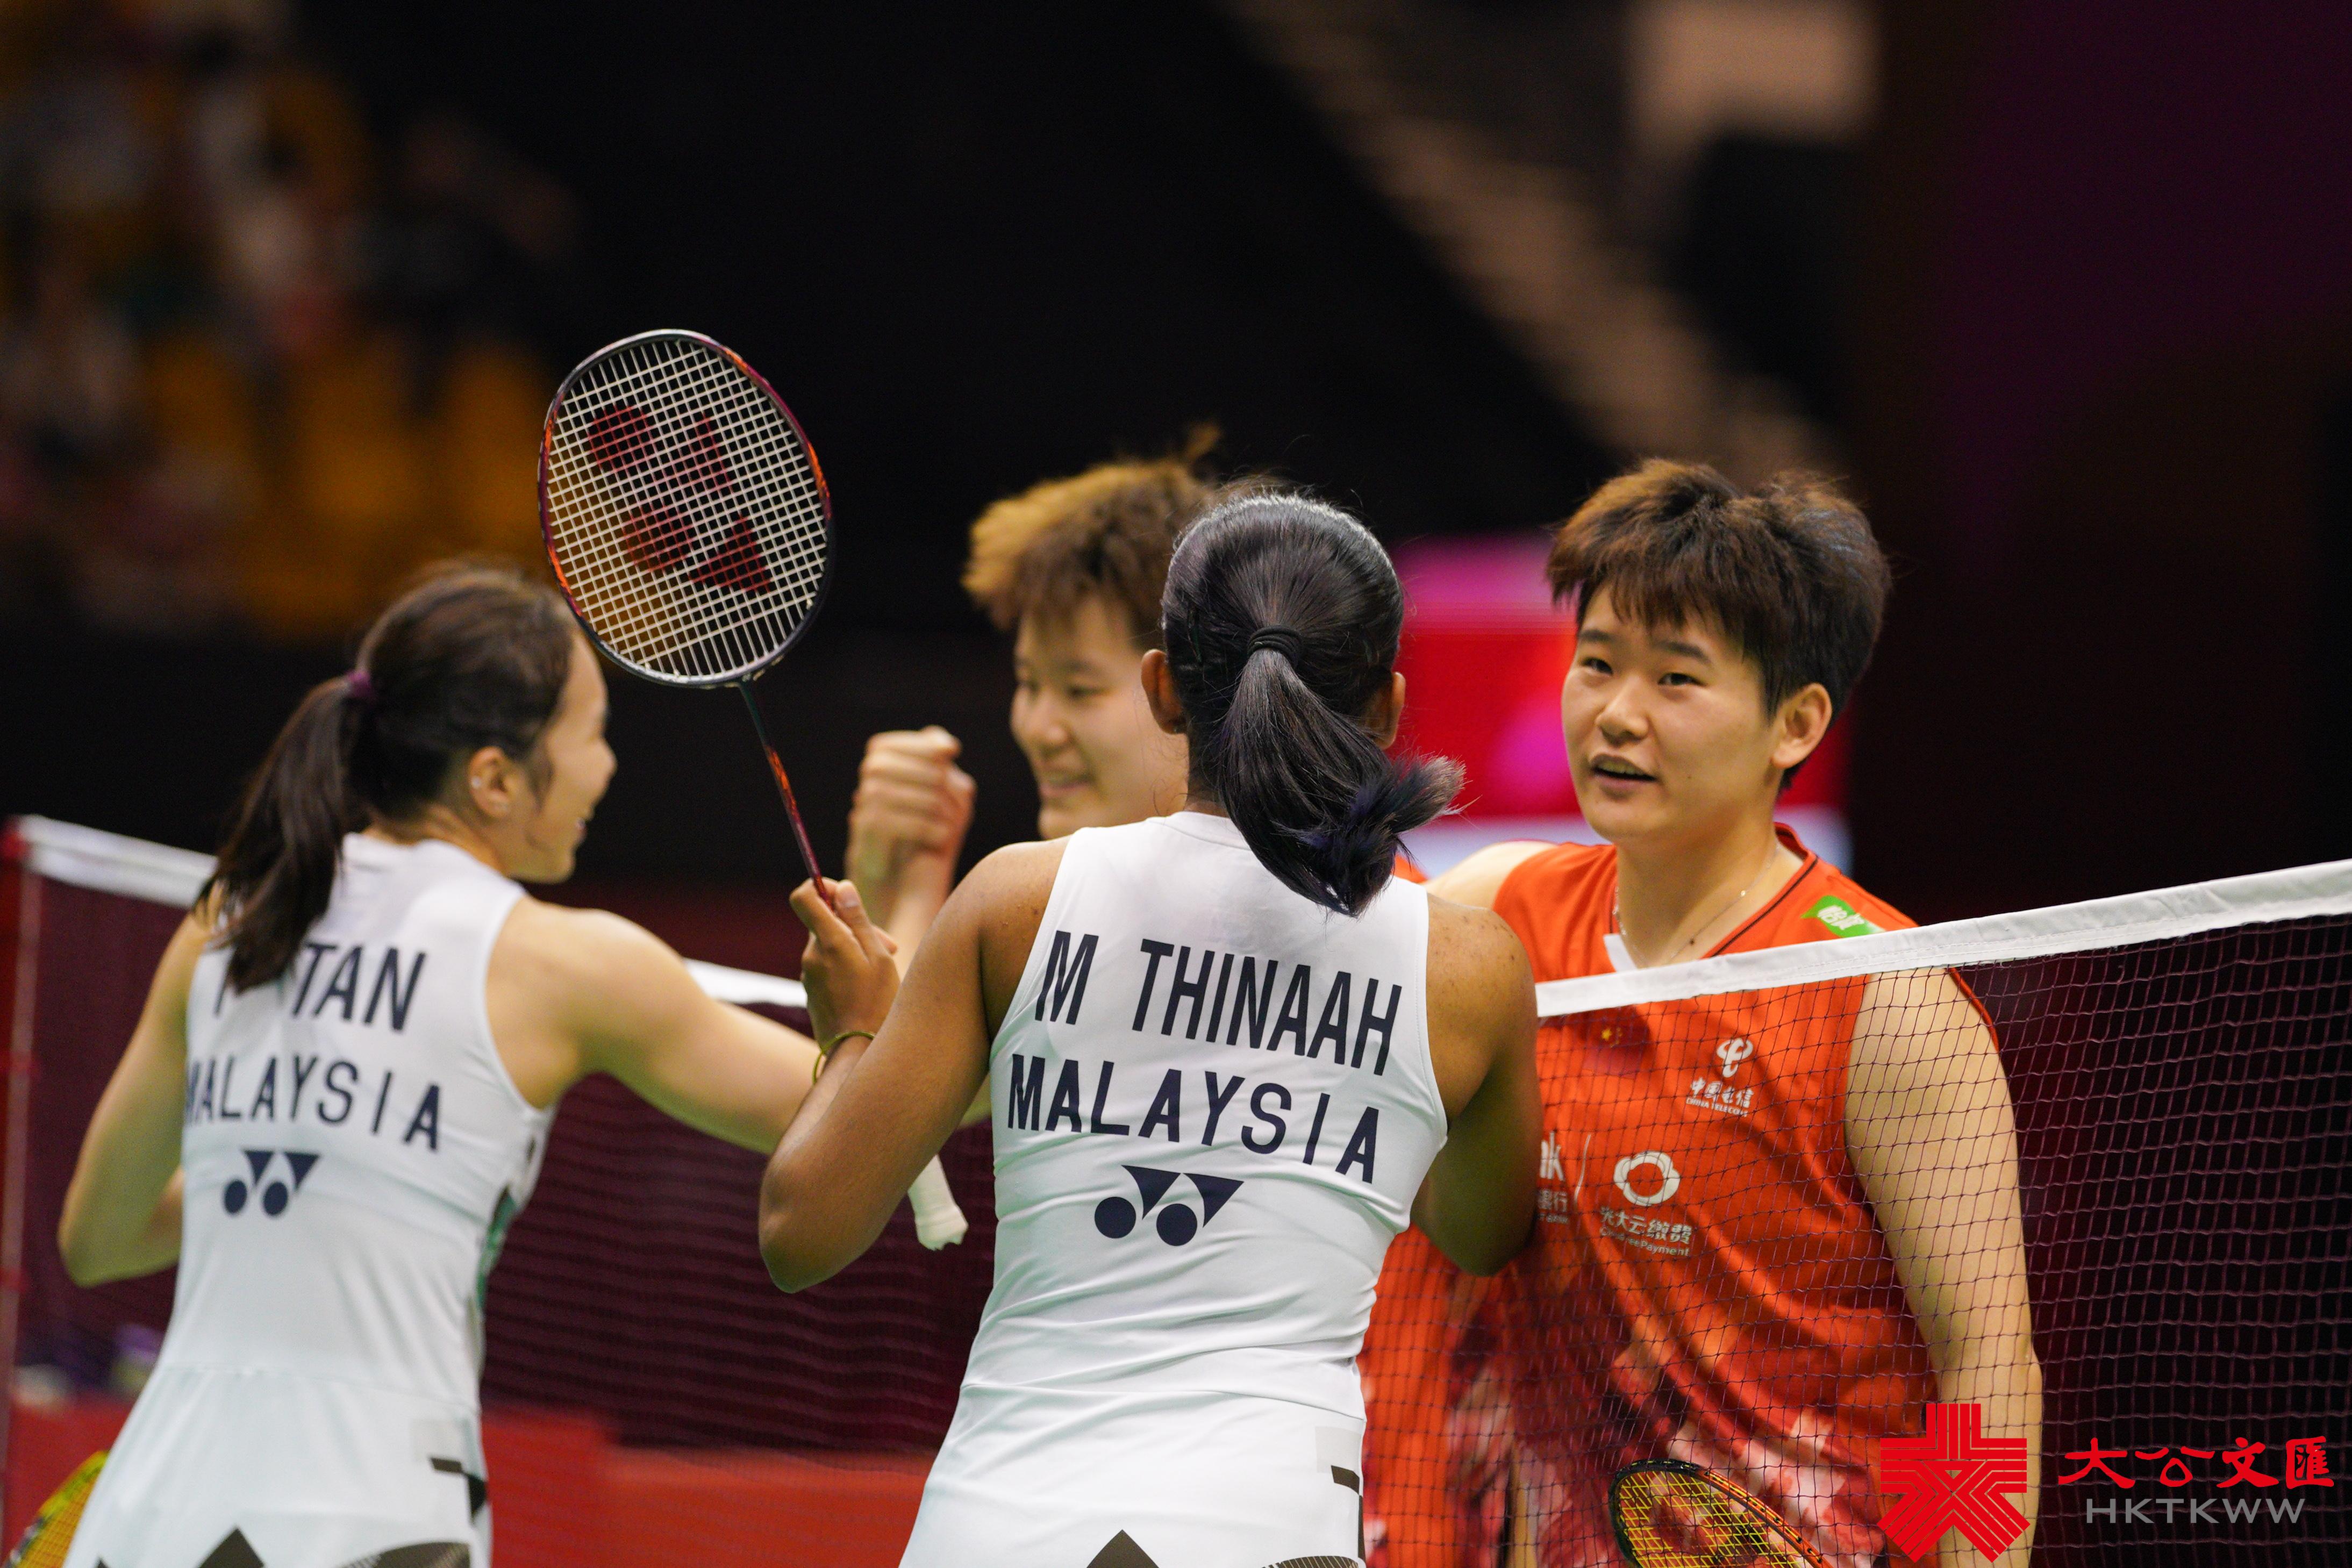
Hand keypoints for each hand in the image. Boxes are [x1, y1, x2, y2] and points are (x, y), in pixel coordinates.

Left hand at [789, 878, 900, 1049]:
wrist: (858, 1052)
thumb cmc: (877, 1004)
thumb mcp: (878, 957)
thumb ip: (858, 920)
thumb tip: (842, 888)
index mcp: (828, 942)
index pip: (804, 897)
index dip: (820, 886)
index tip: (843, 893)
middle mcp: (811, 956)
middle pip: (824, 922)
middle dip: (854, 924)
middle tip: (888, 944)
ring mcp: (809, 975)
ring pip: (828, 945)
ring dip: (854, 947)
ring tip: (882, 968)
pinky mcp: (811, 991)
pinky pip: (827, 966)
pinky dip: (845, 966)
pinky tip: (868, 985)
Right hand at [844, 728, 975, 929]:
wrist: (906, 884)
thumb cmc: (926, 832)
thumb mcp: (941, 795)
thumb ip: (940, 764)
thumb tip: (948, 746)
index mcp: (877, 771)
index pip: (885, 746)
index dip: (918, 745)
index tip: (952, 752)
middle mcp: (862, 790)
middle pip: (880, 766)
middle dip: (921, 772)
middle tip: (949, 789)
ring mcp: (859, 814)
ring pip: (881, 793)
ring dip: (921, 802)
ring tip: (950, 820)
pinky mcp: (863, 844)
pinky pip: (884, 825)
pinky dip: (919, 828)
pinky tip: (943, 838)